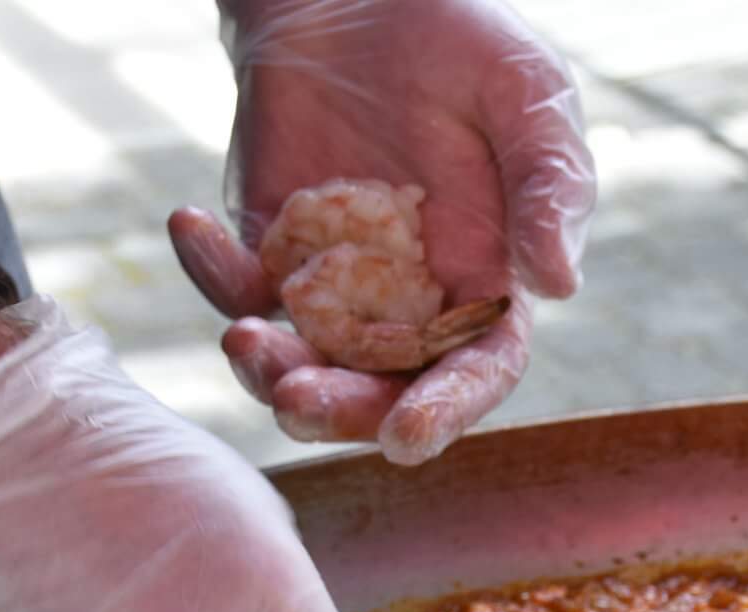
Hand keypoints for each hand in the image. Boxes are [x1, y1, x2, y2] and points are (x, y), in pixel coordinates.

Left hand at [168, 0, 594, 464]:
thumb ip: (550, 185)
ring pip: (304, 359)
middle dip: (340, 410)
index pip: (475, 370)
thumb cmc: (467, 41)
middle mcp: (412, 302)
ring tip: (243, 340)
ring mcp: (335, 282)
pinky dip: (209, 272)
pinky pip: (236, 285)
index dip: (446, 409)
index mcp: (487, 284)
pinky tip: (189, 224)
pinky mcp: (268, 245)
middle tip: (297, 402)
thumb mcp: (529, 94)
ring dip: (268, 370)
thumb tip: (558, 284)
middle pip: (380, 387)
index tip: (407, 434)